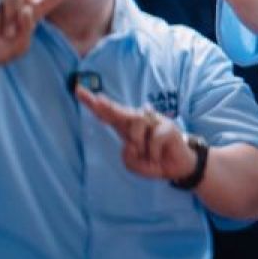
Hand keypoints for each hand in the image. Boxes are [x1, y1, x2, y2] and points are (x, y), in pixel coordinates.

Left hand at [76, 88, 197, 180]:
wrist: (178, 167)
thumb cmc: (155, 162)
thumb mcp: (135, 165)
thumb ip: (128, 156)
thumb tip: (132, 142)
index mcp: (127, 128)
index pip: (108, 114)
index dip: (94, 104)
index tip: (78, 91)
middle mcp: (139, 121)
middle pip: (119, 111)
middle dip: (106, 105)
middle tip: (96, 99)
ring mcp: (154, 121)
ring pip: (135, 125)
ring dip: (138, 145)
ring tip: (147, 155)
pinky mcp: (167, 126)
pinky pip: (153, 139)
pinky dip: (153, 153)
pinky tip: (158, 156)